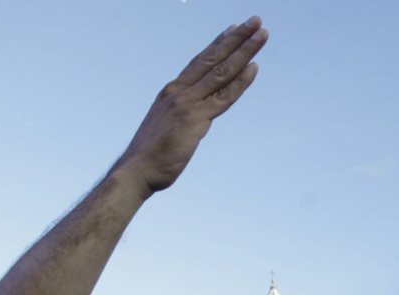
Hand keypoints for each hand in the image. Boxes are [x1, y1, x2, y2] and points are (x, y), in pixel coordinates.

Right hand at [114, 18, 268, 195]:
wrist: (136, 170)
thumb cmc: (149, 157)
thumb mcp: (165, 129)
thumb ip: (179, 119)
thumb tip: (190, 122)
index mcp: (170, 92)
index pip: (199, 62)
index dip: (218, 44)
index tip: (232, 29)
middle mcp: (179, 92)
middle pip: (213, 58)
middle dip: (236, 38)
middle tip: (255, 21)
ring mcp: (188, 104)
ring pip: (222, 71)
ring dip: (244, 50)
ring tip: (262, 34)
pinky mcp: (196, 119)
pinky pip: (223, 96)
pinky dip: (240, 81)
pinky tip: (254, 67)